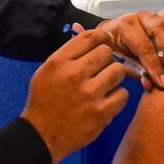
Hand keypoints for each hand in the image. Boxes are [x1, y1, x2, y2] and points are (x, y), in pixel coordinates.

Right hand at [22, 28, 128, 163]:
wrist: (41, 134)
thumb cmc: (45, 101)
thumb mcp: (48, 70)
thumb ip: (68, 52)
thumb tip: (83, 29)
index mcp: (59, 62)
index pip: (89, 37)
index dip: (102, 36)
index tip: (106, 41)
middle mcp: (74, 74)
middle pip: (106, 52)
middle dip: (106, 60)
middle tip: (101, 70)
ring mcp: (89, 94)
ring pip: (118, 71)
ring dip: (114, 77)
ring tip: (104, 85)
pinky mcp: (101, 112)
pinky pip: (123, 94)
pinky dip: (117, 97)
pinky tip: (107, 101)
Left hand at [94, 4, 163, 90]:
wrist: (109, 36)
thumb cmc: (113, 49)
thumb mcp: (117, 61)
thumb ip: (135, 72)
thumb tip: (151, 84)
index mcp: (127, 27)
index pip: (144, 46)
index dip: (154, 66)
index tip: (162, 82)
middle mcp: (143, 17)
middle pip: (160, 26)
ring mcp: (156, 16)